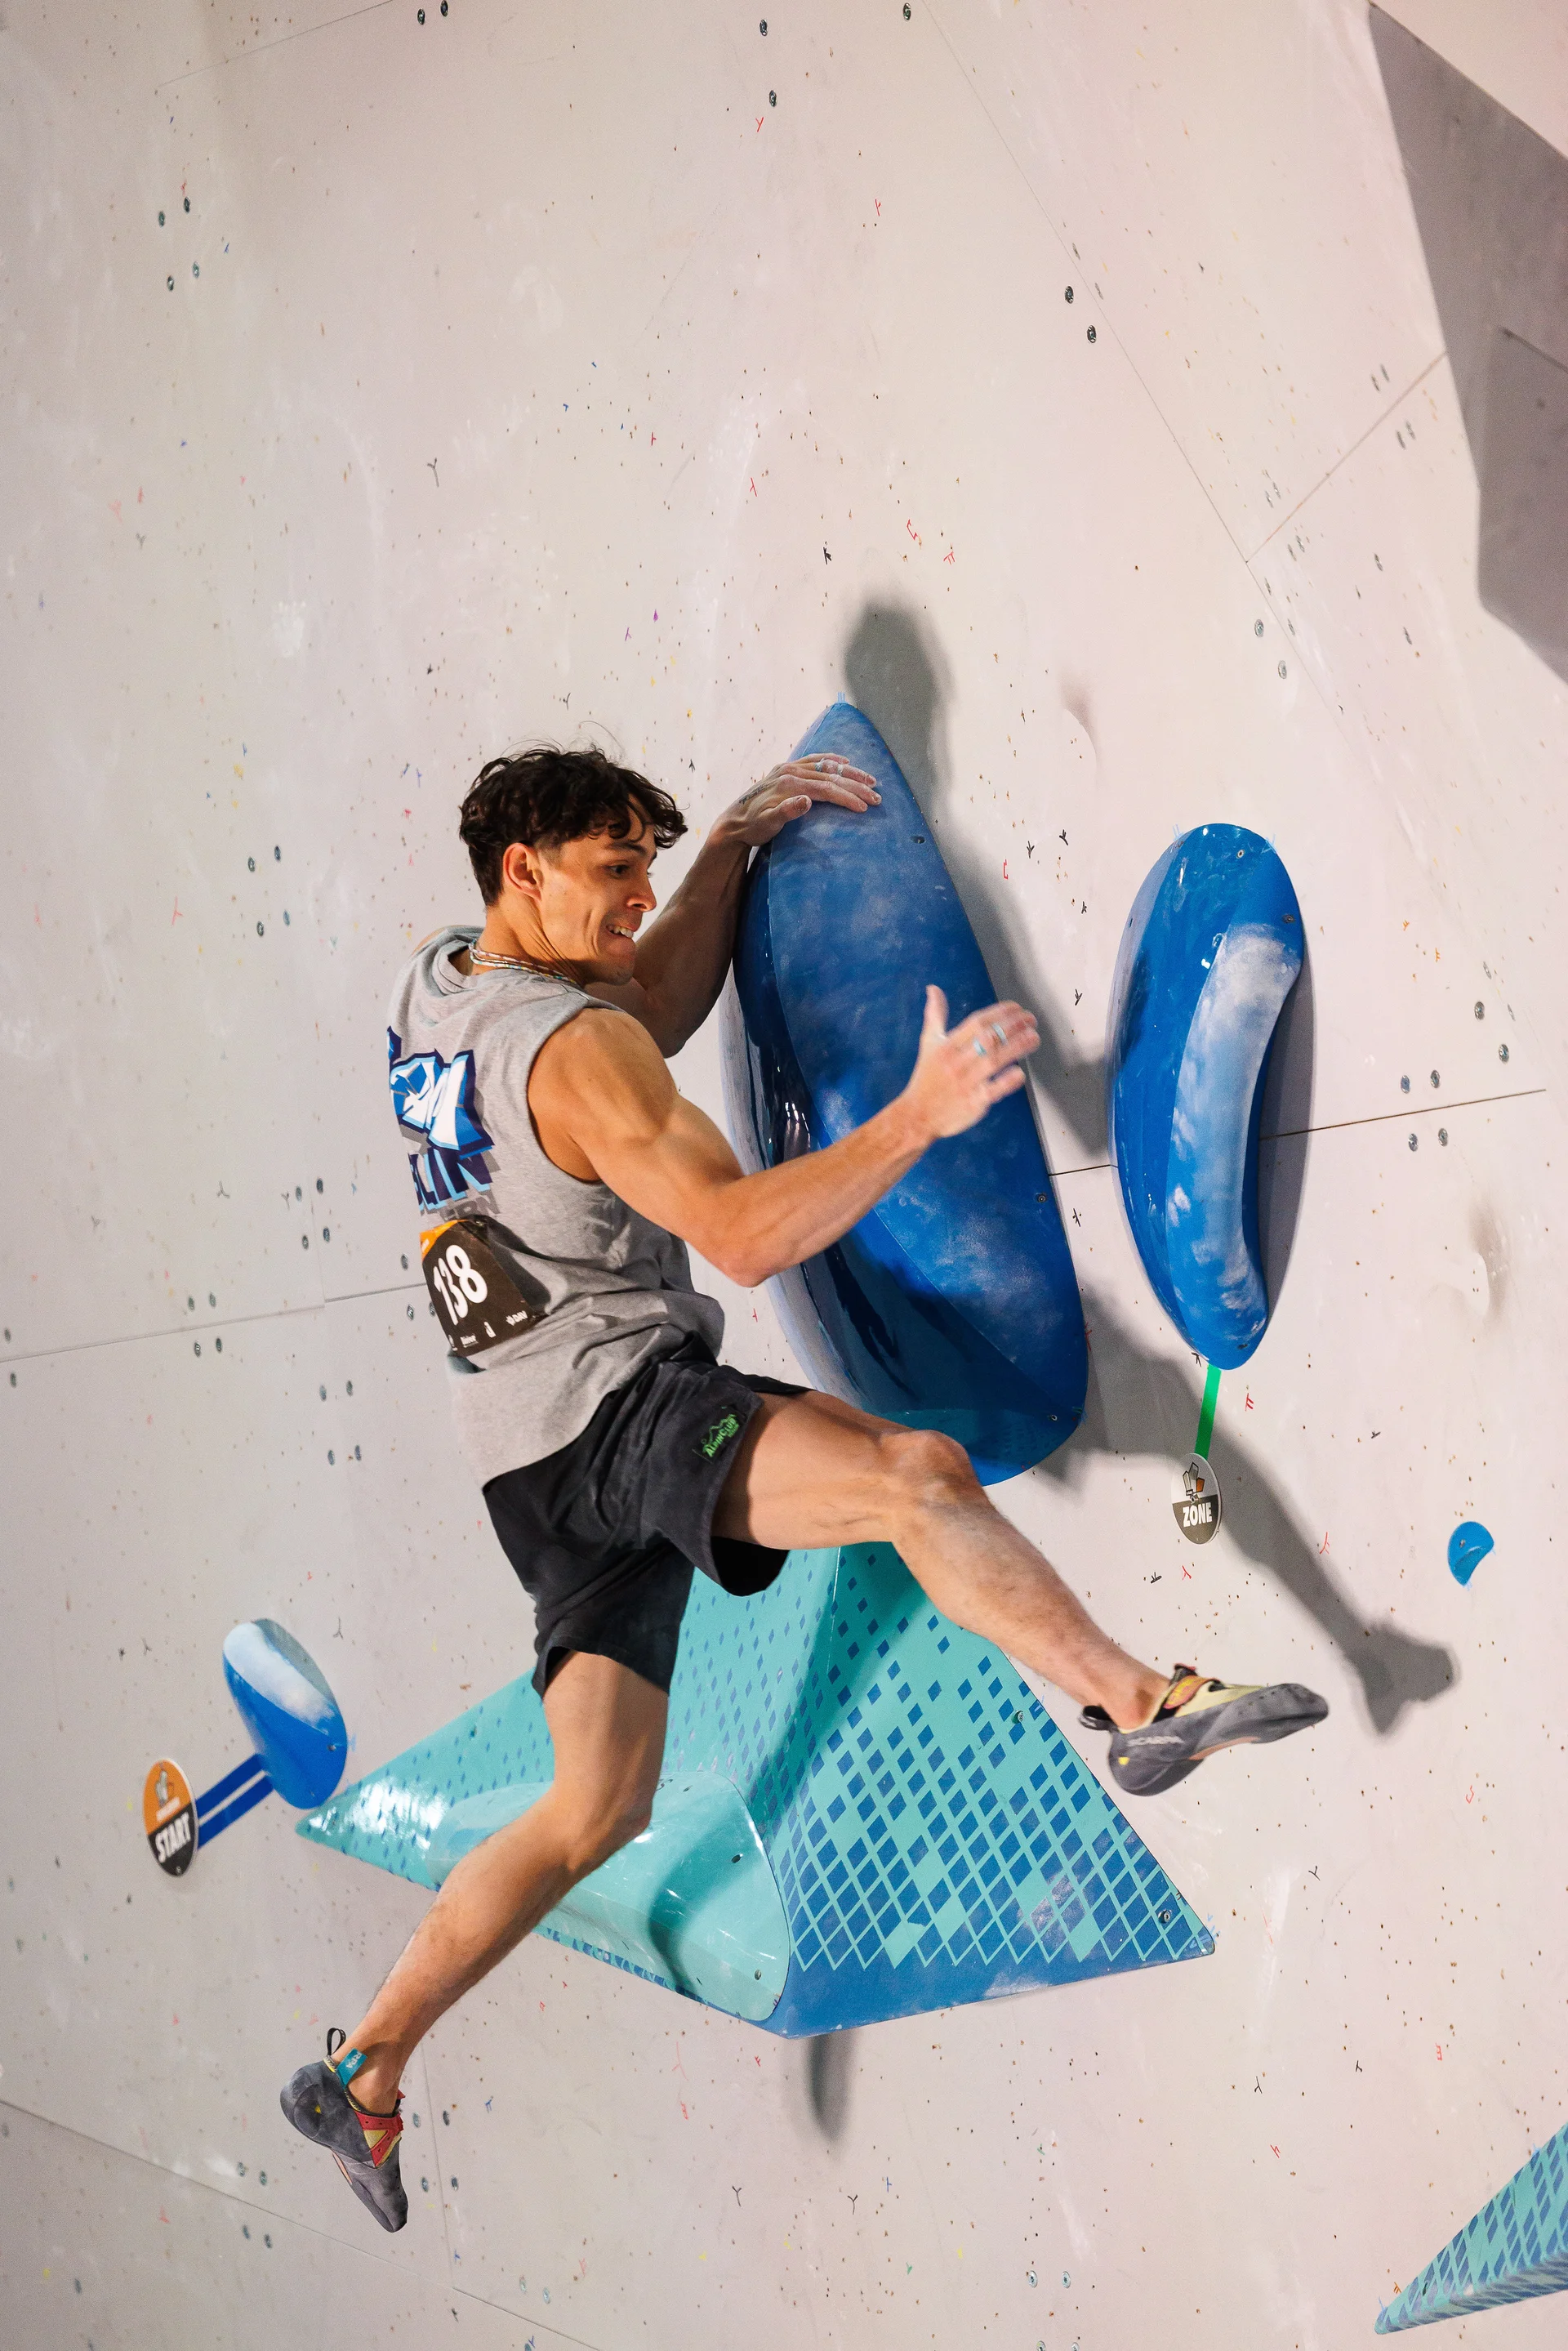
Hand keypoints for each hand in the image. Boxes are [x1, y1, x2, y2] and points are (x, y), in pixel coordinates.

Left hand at [711, 753, 879, 848]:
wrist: (734, 822)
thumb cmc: (753, 827)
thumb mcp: (767, 824)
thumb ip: (786, 812)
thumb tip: (807, 801)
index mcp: (789, 784)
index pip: (826, 789)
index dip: (847, 797)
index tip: (865, 807)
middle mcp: (790, 771)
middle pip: (830, 776)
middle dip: (856, 785)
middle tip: (876, 796)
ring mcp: (789, 768)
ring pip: (826, 765)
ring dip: (849, 773)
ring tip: (870, 780)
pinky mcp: (787, 770)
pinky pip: (814, 760)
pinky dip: (831, 760)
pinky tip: (844, 762)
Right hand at [901, 985, 1038, 1141]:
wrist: (917, 1115)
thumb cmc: (926, 1077)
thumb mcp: (929, 1043)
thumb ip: (935, 1015)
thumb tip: (933, 989)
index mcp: (947, 1045)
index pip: (977, 1022)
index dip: (999, 1012)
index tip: (1017, 1008)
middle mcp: (957, 1061)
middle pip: (989, 1038)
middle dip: (1013, 1026)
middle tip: (1031, 1020)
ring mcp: (966, 1082)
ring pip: (994, 1060)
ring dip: (1017, 1047)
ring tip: (1034, 1037)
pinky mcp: (973, 1102)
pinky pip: (994, 1090)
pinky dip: (1007, 1081)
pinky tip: (1021, 1073)